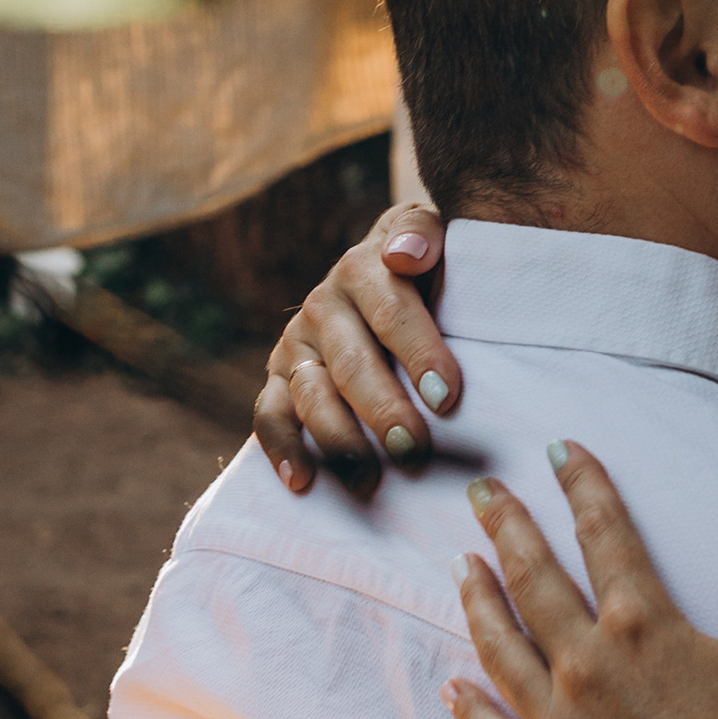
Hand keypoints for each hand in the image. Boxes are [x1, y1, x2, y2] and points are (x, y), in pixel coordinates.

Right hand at [254, 202, 455, 491]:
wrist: (393, 270)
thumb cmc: (430, 270)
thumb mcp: (439, 239)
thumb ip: (424, 236)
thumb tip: (406, 253)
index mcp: (364, 269)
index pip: (391, 311)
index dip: (419, 353)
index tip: (448, 396)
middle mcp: (323, 306)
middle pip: (351, 364)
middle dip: (382, 410)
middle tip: (413, 451)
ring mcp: (297, 346)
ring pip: (311, 396)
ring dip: (339, 441)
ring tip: (370, 482)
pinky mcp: (279, 379)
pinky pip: (269, 415)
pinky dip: (280, 449)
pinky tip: (301, 482)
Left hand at [446, 444, 717, 718]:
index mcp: (644, 625)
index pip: (604, 533)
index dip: (582, 484)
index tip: (558, 450)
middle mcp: (586, 667)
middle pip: (534, 580)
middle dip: (507, 528)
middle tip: (482, 492)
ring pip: (500, 649)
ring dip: (478, 602)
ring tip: (461, 567)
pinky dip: (470, 708)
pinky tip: (452, 686)